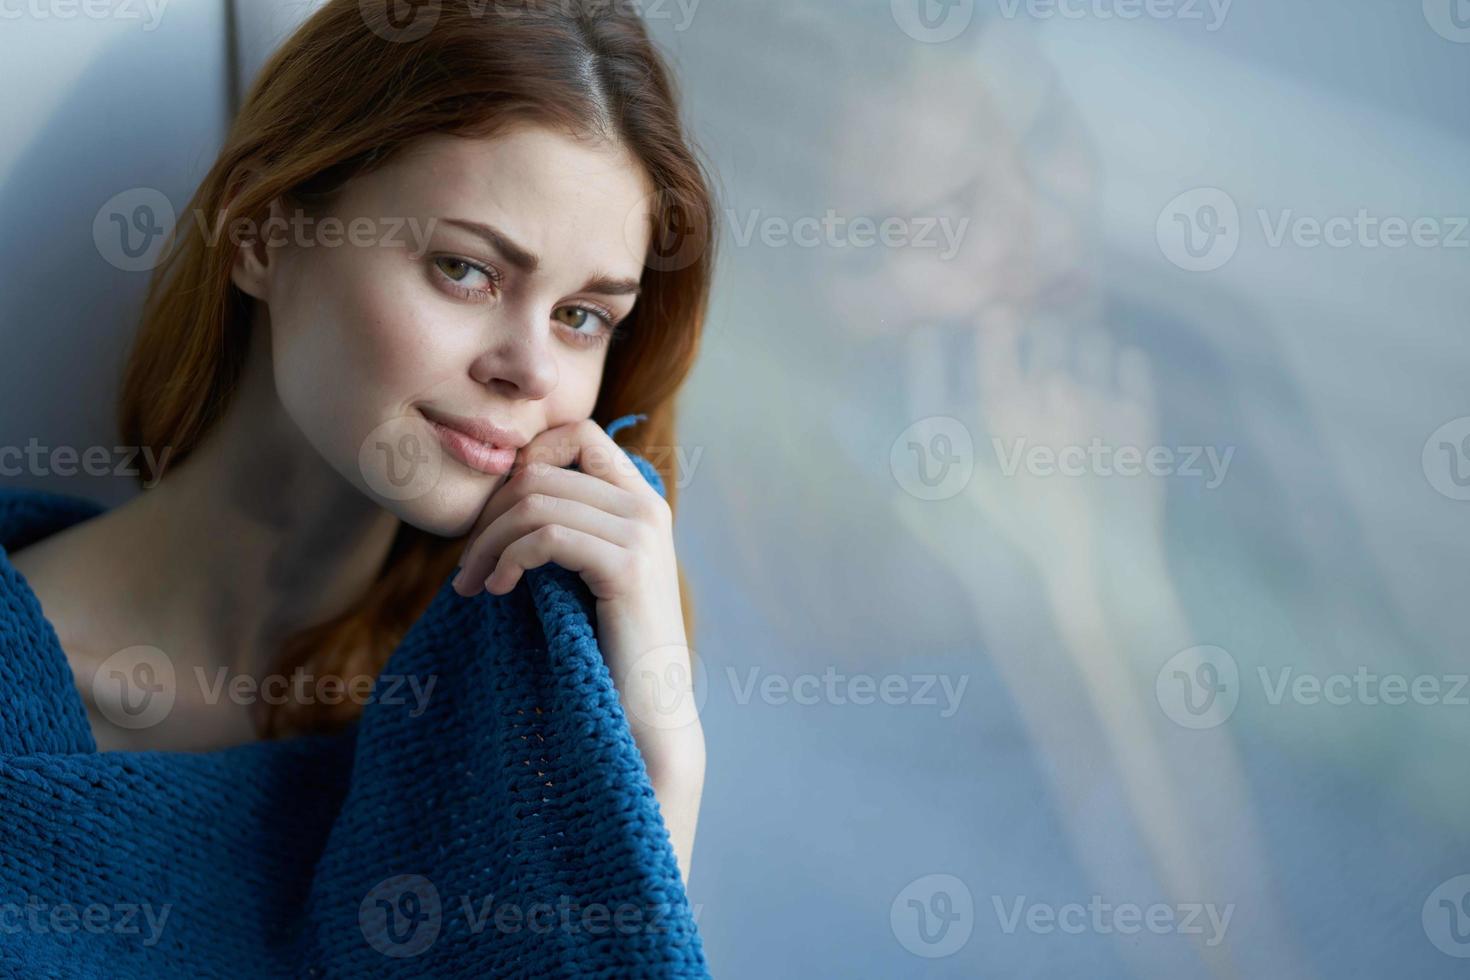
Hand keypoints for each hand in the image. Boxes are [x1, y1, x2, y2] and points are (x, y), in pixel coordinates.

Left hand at [449, 418, 702, 772]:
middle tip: (465, 564)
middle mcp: (647, 507)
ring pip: (535, 501)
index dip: (527, 459)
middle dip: (489, 514)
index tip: (496, 515)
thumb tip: (503, 494)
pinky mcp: (628, 566)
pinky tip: (497, 590)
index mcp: (641, 501)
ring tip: (472, 583)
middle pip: (541, 470)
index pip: (579, 434)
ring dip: (488, 542)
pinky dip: (508, 559)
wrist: (646, 714)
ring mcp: (642, 533)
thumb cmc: (605, 651)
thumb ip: (567, 528)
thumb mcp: (585, 575)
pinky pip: (547, 536)